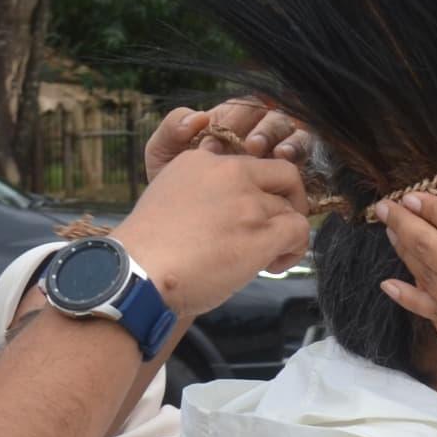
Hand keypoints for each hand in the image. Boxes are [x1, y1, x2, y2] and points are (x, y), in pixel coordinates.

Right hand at [112, 141, 314, 320]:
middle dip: (289, 201)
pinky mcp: (260, 233)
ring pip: (293, 209)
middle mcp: (229, 173)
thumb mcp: (169, 198)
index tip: (250, 212)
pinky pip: (300, 232)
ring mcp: (247, 203)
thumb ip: (204, 193)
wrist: (136, 275)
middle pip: (285, 175)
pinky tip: (273, 265)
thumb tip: (230, 210)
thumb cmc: (147, 251)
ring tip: (266, 258)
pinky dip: (295, 250)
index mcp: (202, 162)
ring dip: (286, 234)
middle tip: (276, 229)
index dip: (260, 188)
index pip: (252, 163)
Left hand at [144, 100, 308, 181]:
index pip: (245, 107)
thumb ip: (172, 129)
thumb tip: (200, 116)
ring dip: (290, 139)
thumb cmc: (175, 192)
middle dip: (266, 129)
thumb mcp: (164, 157)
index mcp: (228, 125)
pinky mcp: (293, 176)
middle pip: (274, 117)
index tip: (226, 140)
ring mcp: (277, 153)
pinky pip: (308, 157)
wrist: (183, 233)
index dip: (239, 119)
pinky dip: (302, 155)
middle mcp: (256, 135)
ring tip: (280, 153)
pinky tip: (290, 166)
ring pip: (296, 133)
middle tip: (253, 147)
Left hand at [376, 164, 436, 422]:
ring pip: (422, 274)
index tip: (409, 195)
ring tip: (387, 233)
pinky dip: (406, 296)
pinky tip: (388, 286)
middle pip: (428, 244)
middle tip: (382, 207)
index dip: (430, 207)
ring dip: (402, 251)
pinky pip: (426, 310)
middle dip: (403, 223)